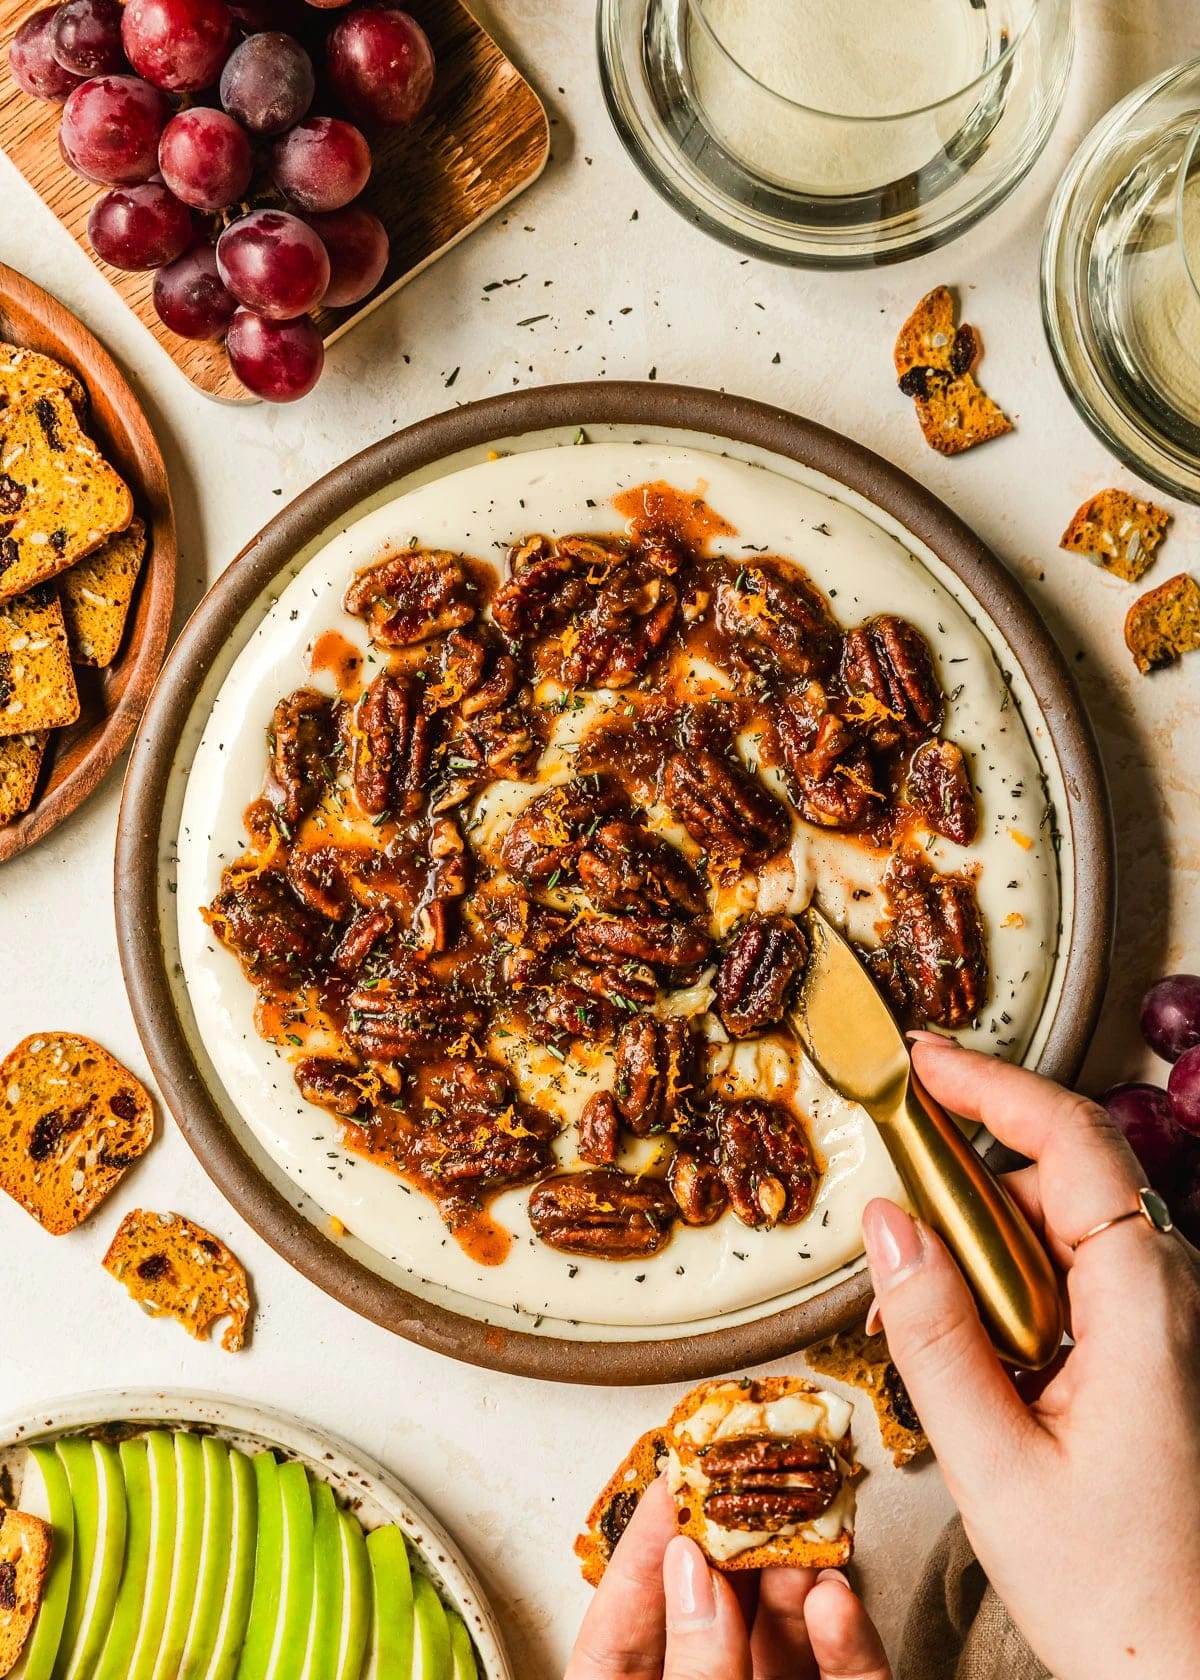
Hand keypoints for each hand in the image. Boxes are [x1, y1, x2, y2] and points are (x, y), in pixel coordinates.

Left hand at [564, 1475, 890, 1678]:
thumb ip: (691, 1665)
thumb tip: (693, 1573)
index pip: (620, 1626)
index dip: (642, 1546)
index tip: (669, 1479)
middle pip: (713, 1615)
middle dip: (735, 1548)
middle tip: (747, 1481)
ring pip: (785, 1636)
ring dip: (797, 1578)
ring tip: (799, 1531)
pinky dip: (848, 1641)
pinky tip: (837, 1600)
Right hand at [863, 1039, 1199, 1679]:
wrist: (1190, 1669)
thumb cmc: (1115, 1592)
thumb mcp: (994, 1467)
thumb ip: (933, 1336)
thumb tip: (886, 1224)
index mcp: (1144, 1309)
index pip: (1074, 1144)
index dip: (994, 1086)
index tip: (922, 1060)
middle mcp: (1169, 1296)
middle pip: (1063, 1176)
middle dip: (971, 1166)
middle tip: (892, 1188)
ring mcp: (1167, 1321)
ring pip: (1064, 1224)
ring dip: (986, 1232)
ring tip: (925, 1291)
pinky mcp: (1153, 1348)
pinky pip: (1076, 1272)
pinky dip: (1012, 1275)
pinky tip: (971, 1327)